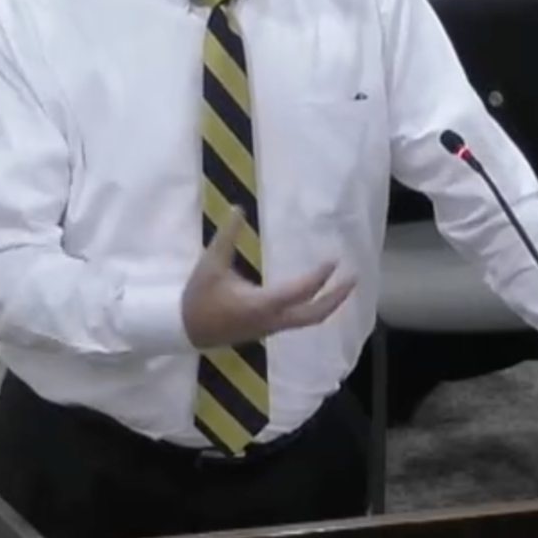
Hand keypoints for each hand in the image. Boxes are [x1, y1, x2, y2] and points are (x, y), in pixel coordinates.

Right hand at [181, 206, 356, 349]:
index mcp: (261, 304)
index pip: (300, 291)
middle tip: (354, 278)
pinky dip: (313, 307)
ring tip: (342, 285)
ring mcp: (270, 329)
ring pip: (308, 320)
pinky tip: (317, 294)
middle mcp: (272, 320)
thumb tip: (238, 207)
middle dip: (336, 297)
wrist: (183, 330)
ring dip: (327, 303)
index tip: (334, 259)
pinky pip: (298, 320)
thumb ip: (226, 235)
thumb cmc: (197, 297)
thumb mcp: (210, 263)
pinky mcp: (266, 330)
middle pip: (315, 314)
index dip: (320, 276)